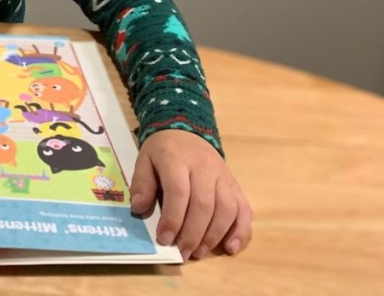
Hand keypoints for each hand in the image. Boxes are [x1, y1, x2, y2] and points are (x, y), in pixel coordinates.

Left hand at [129, 129, 252, 260]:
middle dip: (193, 233)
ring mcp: (224, 176)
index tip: (165, 239)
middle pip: (204, 204)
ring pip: (226, 209)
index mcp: (177, 159)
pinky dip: (240, 231)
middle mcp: (205, 167)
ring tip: (199, 252)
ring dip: (214, 235)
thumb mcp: (144, 160)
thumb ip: (141, 183)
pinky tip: (230, 247)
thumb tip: (139, 208)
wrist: (187, 130)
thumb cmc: (163, 151)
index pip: (179, 192)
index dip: (173, 218)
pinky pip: (244, 209)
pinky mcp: (235, 185)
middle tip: (183, 253)